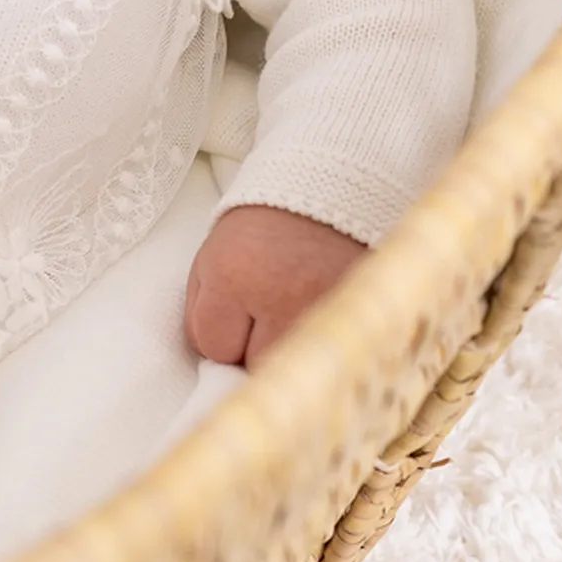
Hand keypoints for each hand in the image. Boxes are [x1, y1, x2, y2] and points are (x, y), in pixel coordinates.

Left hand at [183, 204, 366, 368]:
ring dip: (287, 349)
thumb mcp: (212, 258)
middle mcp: (279, 298)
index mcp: (232, 276)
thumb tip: (210, 357)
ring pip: (292, 366)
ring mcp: (324, 311)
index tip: (232, 310)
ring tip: (292, 312)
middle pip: (253, 365)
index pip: (211, 345)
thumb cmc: (260, 230)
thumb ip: (203, 309)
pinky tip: (319, 318)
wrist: (321, 195)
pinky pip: (329, 356)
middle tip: (265, 310)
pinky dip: (320, 344)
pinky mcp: (358, 314)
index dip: (217, 332)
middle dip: (252, 346)